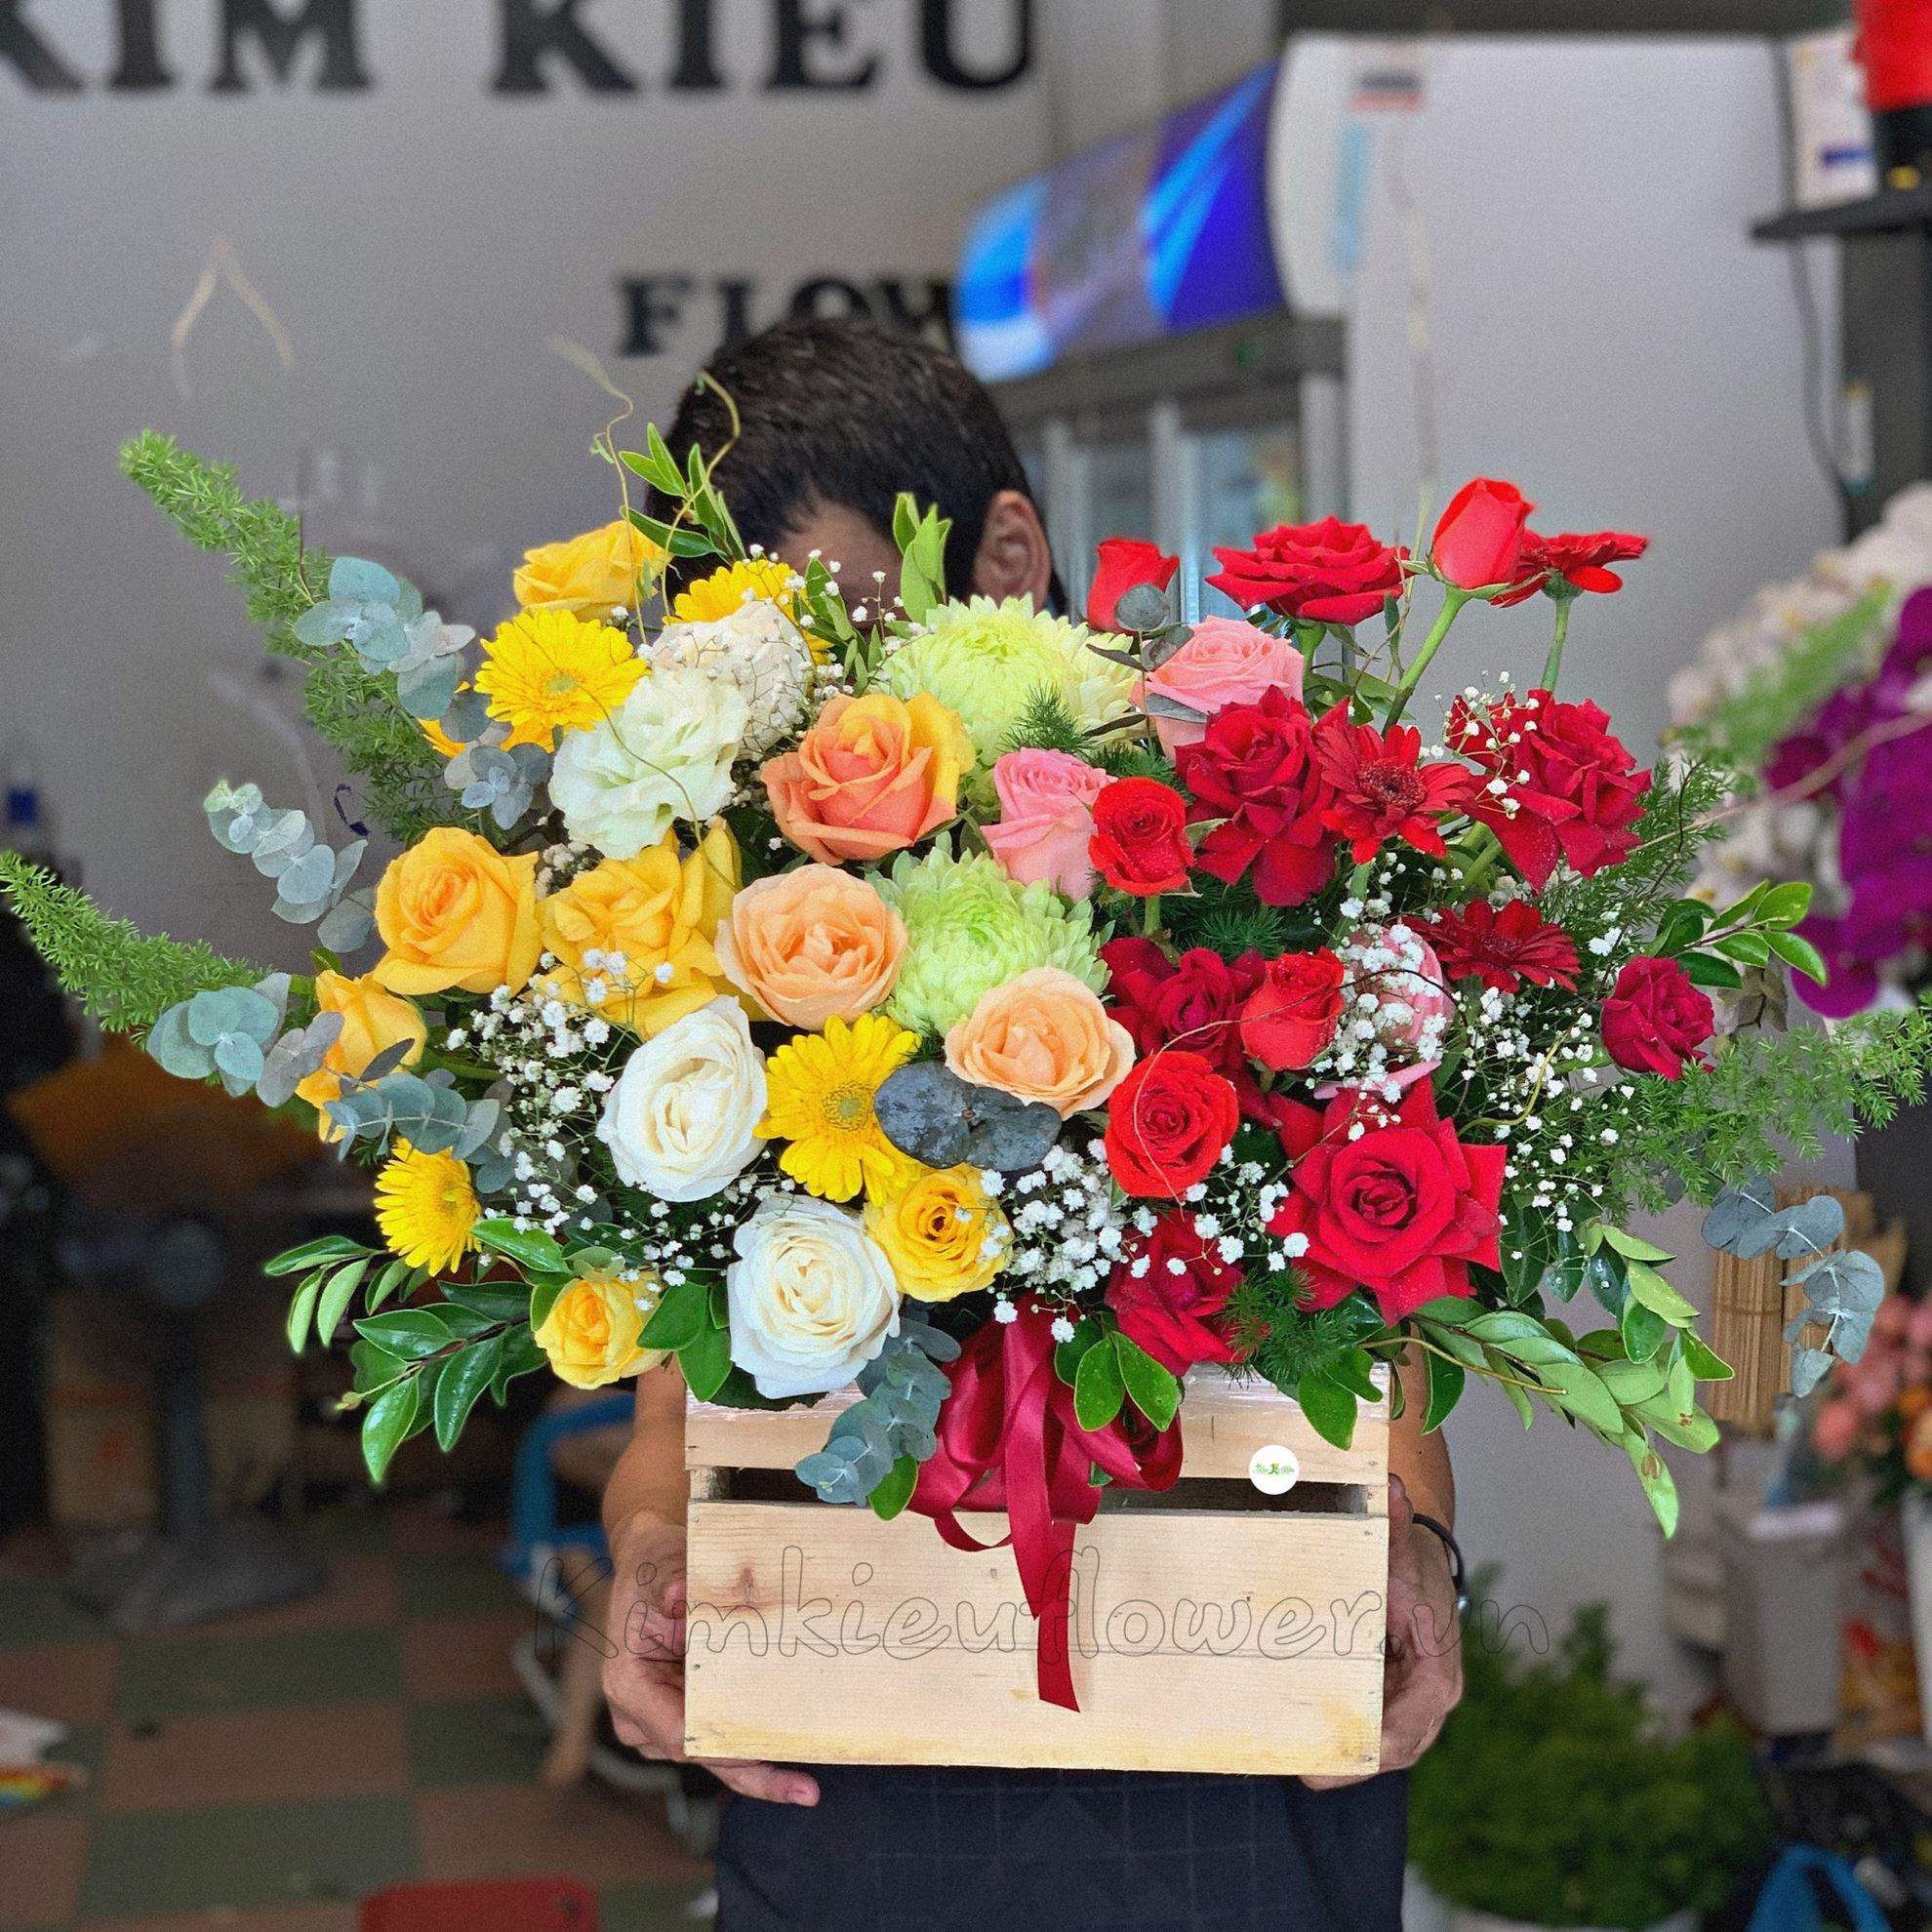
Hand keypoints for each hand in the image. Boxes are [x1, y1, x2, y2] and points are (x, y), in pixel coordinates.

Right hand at [602, 1510, 819, 1806]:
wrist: (648, 1565)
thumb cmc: (653, 1567)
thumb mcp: (661, 1567)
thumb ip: (672, 1583)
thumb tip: (678, 1597)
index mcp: (628, 1685)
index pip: (681, 1732)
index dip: (725, 1748)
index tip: (766, 1757)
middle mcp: (638, 1716)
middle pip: (701, 1755)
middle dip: (754, 1775)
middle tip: (804, 1791)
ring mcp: (658, 1723)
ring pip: (712, 1756)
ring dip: (756, 1763)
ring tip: (805, 1783)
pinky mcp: (679, 1718)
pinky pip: (717, 1739)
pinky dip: (750, 1746)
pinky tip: (791, 1757)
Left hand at [1304, 1475, 1461, 1788]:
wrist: (1422, 1565)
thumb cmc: (1412, 1563)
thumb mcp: (1401, 1547)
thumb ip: (1393, 1522)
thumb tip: (1392, 1487)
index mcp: (1437, 1672)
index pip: (1412, 1725)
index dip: (1377, 1747)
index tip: (1337, 1761)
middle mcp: (1428, 1698)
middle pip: (1391, 1748)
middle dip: (1348, 1762)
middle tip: (1302, 1768)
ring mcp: (1409, 1705)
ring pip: (1376, 1746)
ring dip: (1339, 1755)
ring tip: (1290, 1760)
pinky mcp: (1388, 1702)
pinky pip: (1364, 1729)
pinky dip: (1336, 1735)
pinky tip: (1296, 1737)